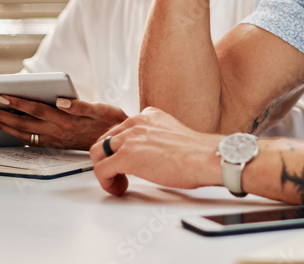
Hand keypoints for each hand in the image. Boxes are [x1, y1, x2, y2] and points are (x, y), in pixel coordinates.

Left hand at [0, 96, 127, 150]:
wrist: (115, 142)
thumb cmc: (108, 119)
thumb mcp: (100, 109)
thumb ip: (81, 105)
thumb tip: (62, 101)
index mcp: (67, 119)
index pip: (37, 108)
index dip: (18, 102)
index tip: (1, 94)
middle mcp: (57, 130)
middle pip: (24, 122)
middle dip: (1, 115)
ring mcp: (54, 139)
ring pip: (23, 133)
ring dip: (3, 126)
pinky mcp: (53, 145)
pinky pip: (28, 141)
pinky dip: (13, 135)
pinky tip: (3, 130)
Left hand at [89, 107, 222, 195]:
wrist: (205, 158)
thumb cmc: (197, 153)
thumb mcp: (172, 134)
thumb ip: (156, 137)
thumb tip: (152, 154)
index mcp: (148, 115)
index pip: (120, 129)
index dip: (120, 148)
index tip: (126, 160)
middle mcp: (136, 122)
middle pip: (106, 139)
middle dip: (109, 158)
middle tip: (120, 173)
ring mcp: (129, 138)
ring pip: (98, 152)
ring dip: (105, 170)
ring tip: (119, 181)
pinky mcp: (126, 156)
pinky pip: (100, 169)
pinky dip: (106, 182)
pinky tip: (119, 188)